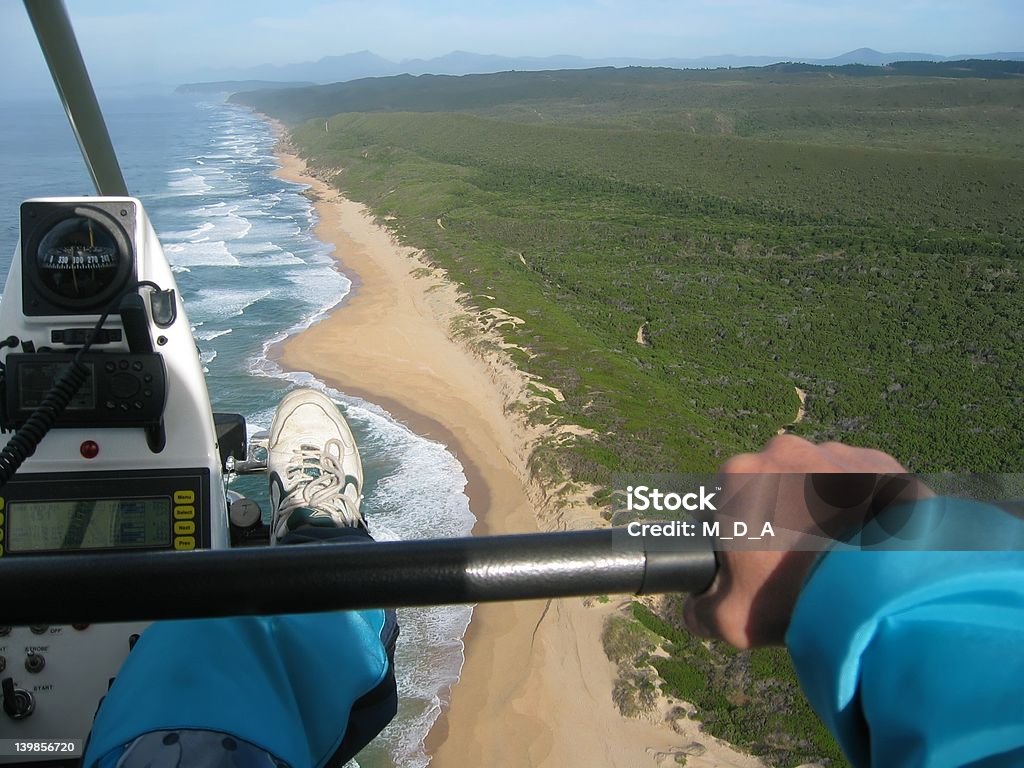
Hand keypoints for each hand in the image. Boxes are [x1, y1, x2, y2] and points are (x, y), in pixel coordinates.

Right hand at [683, 435, 930, 647]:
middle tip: (799, 560)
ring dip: (825, 507)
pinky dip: (866, 507)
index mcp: (739, 475)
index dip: (737, 532)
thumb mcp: (730, 618)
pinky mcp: (882, 462)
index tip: (756, 560)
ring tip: (842, 554)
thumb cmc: (797, 596)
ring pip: (821, 480)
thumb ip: (700, 611)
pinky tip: (873, 543)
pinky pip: (866, 483)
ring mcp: (836, 452)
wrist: (885, 590)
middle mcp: (784, 451)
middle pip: (774, 484)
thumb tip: (696, 609)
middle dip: (782, 513)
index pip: (727, 500)